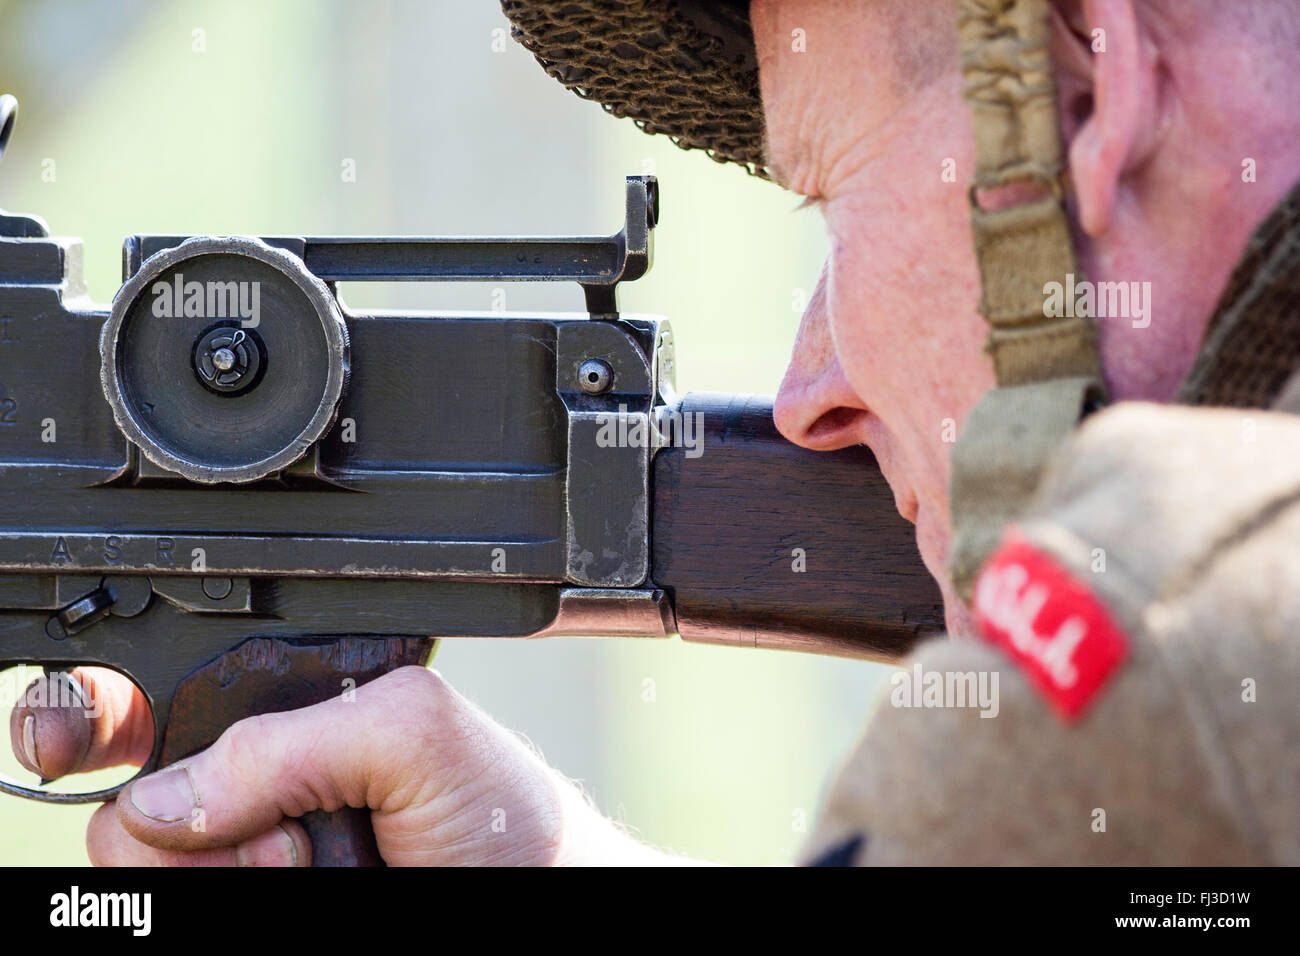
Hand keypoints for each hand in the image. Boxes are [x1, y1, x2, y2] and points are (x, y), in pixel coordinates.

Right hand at [9, 666, 678, 865]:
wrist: (536, 897)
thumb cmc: (498, 815)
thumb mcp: (409, 733)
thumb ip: (286, 740)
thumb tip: (165, 801)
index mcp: (287, 720)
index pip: (163, 720)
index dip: (123, 740)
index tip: (133, 776)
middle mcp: (256, 791)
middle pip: (136, 813)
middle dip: (201, 828)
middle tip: (293, 838)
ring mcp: (250, 862)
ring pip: (157, 875)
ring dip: (224, 873)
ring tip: (312, 865)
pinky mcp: (266, 906)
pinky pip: (193, 907)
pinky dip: (228, 895)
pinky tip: (304, 886)